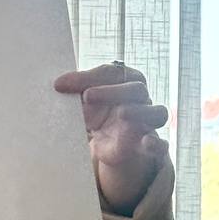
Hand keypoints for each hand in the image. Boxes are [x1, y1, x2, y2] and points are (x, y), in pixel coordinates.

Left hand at [54, 62, 169, 214]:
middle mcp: (142, 99)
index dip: (94, 77)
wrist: (107, 139)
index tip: (71, 86)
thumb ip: (75, 87)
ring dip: (140, 112)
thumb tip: (57, 84)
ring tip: (121, 114)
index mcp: (127, 80)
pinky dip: (156, 144)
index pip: (115, 73)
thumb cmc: (98, 110)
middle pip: (137, 90)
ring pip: (158, 113)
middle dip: (112, 91)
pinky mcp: (147, 146)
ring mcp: (148, 122)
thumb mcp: (85, 97)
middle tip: (87, 96)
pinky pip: (161, 144)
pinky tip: (146, 143)